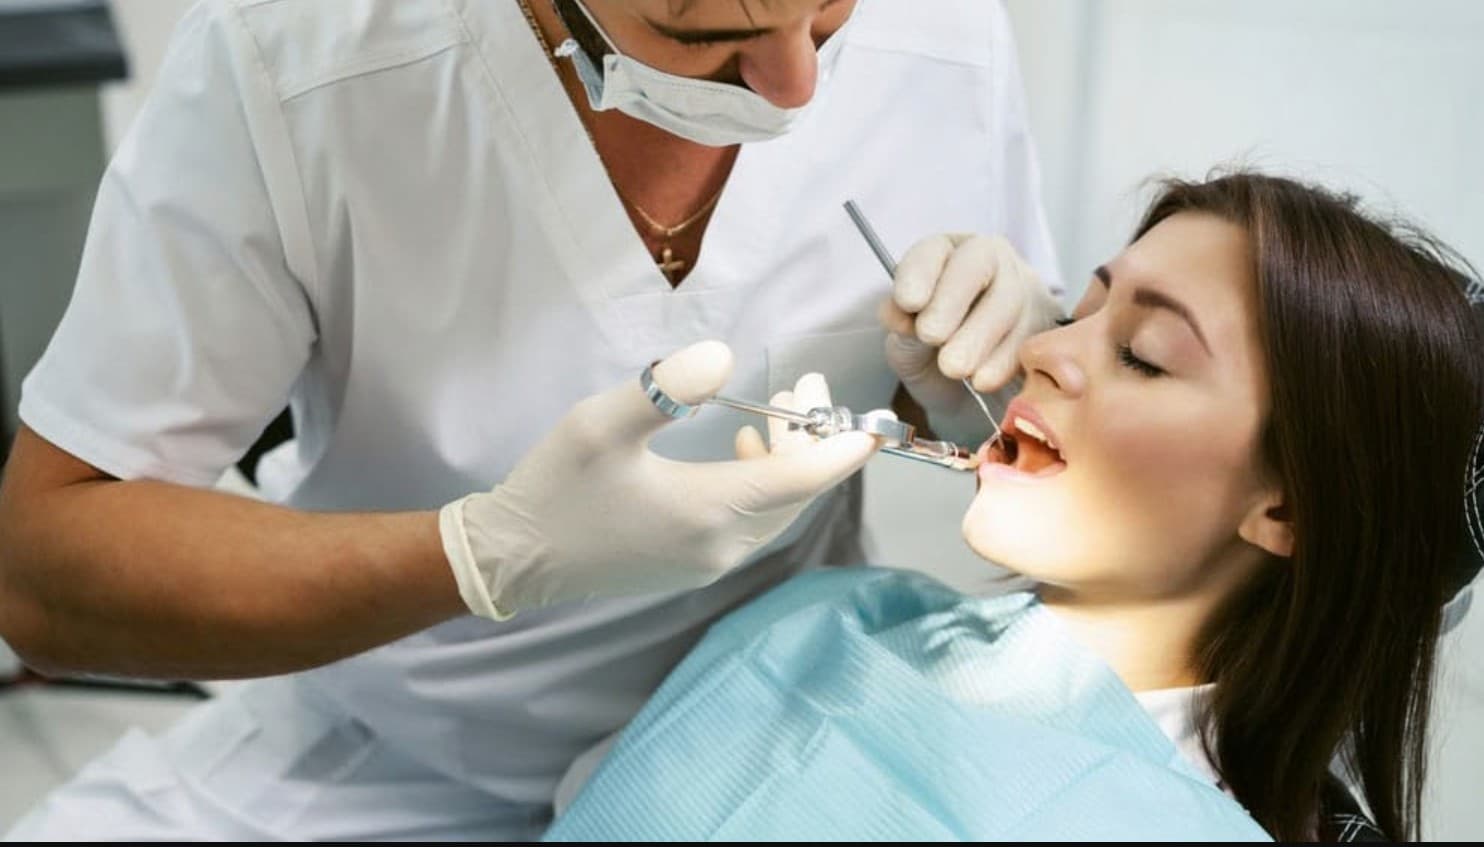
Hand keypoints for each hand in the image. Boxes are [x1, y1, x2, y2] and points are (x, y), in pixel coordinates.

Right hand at [439, 340, 881, 619]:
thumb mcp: (600, 423)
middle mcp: (722, 545)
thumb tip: (724, 356)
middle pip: (796, 492)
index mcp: (710, 511)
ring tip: (780, 407)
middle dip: (813, 438)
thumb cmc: (556, 486)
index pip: (802, 479)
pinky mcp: (695, 566)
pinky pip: (754, 522)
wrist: (516, 557)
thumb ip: (665, 388)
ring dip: (789, 460)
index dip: (843, 447)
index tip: (875, 420)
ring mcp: (710, 562)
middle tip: (808, 382)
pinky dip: (765, 484)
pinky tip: (745, 447)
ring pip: (777, 509)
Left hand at [879, 233, 1063, 443]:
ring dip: (977, 337)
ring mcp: (1023, 289)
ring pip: (1008, 300)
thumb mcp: (905, 345)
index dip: (920, 273)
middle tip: (930, 335)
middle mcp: (989, 261)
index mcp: (945, 256)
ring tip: (952, 367)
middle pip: (978, 263)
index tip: (908, 301)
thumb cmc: (931, 358)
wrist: (965, 398)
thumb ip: (900, 325)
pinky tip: (982, 379)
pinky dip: (1004, 360)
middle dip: (950, 301)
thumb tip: (895, 311)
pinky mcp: (1047, 324)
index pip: (933, 250)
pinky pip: (1031, 335)